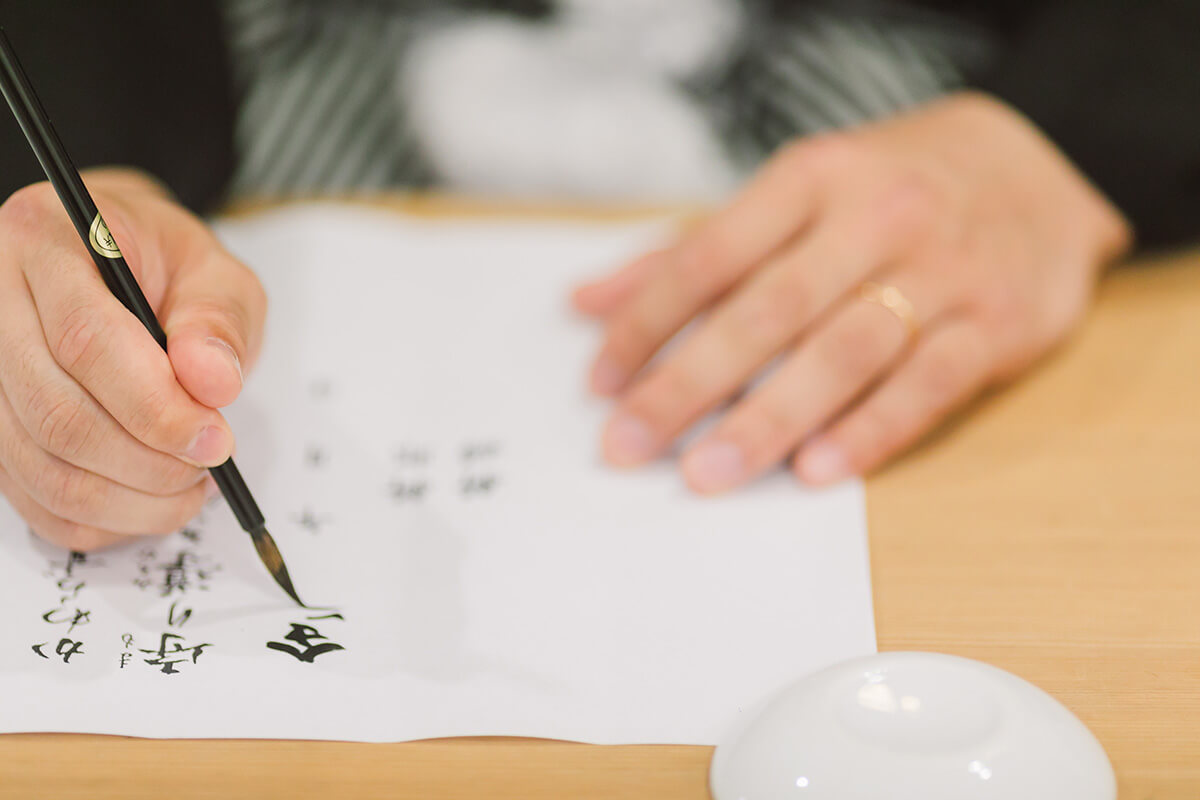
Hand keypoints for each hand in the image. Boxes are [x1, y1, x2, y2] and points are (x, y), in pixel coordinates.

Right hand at [0, 169, 265, 548]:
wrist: (122, 267)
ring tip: (190, 484)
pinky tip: (151, 502)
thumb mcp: (215, 272)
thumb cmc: (166, 267)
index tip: (215, 438)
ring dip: (129, 498)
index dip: (155, 404)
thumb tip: (211, 382)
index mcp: (44, 242)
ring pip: (41, 466)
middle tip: (210, 463)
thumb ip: (219, 322)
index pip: (85, 341)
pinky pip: (33, 498)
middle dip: (148, 459)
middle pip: (56, 412)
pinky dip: (101, 519)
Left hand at [574, 92, 1130, 491]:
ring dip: (768, 419)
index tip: (601, 384)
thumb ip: (690, 250)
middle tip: (630, 445)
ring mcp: (943, 272)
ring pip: (843, 352)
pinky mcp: (996, 326)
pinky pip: (926, 387)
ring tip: (708, 473)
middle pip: (767, 311)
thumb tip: (586, 302)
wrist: (1040, 171)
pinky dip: (869, 432)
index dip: (645, 324)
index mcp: (813, 178)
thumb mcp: (795, 194)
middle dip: (687, 384)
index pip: (708, 256)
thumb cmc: (891, 190)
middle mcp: (877, 217)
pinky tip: (815, 472)